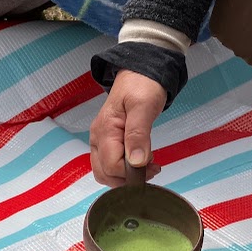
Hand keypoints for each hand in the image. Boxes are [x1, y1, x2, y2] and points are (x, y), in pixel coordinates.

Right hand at [90, 70, 166, 185]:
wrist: (140, 71)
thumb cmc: (142, 85)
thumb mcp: (144, 107)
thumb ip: (138, 135)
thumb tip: (136, 162)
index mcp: (105, 130)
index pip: (112, 165)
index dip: (132, 173)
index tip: (153, 167)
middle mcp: (97, 138)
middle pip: (104, 173)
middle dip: (127, 179)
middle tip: (151, 169)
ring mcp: (100, 140)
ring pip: (105, 172)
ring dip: (124, 177)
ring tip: (147, 166)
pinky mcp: (107, 141)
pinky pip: (109, 163)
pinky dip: (123, 170)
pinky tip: (140, 161)